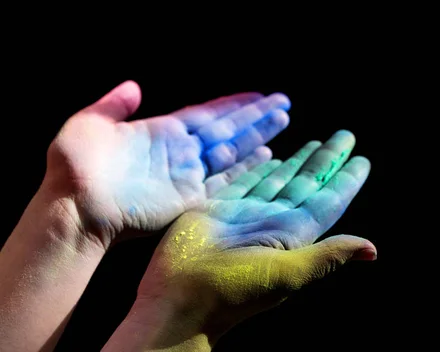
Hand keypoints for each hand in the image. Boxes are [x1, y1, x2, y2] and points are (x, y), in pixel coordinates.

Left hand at [43, 81, 289, 247]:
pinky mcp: (189, 196)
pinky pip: (224, 179)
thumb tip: (134, 86)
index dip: (232, 103)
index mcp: (162, 131)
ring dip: (257, 135)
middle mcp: (180, 151)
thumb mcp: (89, 123)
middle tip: (282, 102)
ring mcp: (187, 174)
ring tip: (282, 120)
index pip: (206, 113)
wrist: (74, 207)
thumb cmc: (76, 166)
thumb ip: (115, 105)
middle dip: (255, 115)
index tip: (256, 94)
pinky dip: (246, 167)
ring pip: (232, 149)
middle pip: (227, 128)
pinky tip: (266, 156)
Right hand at [136, 130, 375, 346]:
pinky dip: (259, 167)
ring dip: (297, 161)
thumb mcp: (289, 273)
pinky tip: (272, 156)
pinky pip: (245, 180)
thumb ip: (327, 255)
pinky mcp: (219, 208)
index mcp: (294, 235)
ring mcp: (247, 214)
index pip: (329, 201)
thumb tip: (372, 250)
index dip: (346, 180)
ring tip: (315, 143)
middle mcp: (274, 222)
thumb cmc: (235, 289)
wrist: (182, 296)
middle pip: (308, 183)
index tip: (363, 159)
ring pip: (279, 179)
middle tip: (345, 135)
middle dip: (326, 160)